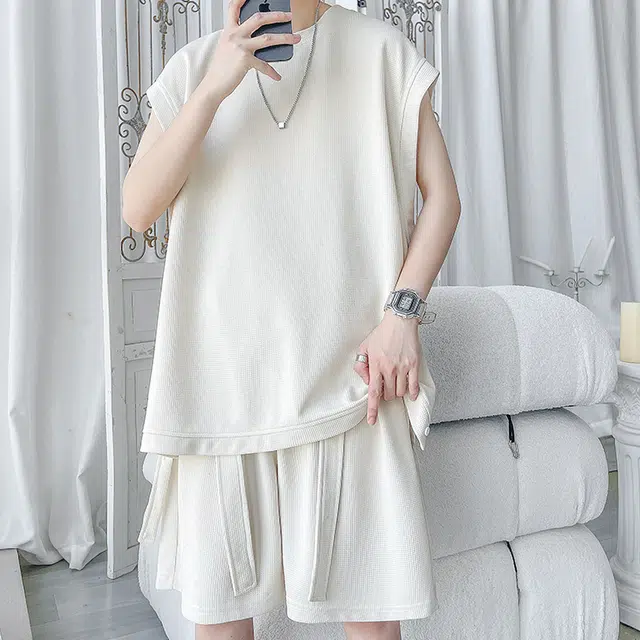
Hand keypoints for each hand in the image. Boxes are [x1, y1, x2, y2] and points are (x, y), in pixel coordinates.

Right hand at [202, 0, 301, 100]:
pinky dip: (272, 72)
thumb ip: (239, 39)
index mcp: (229, 30)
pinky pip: (264, 65)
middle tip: (289, 16)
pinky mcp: (245, 60)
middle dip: (277, 15)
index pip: (234, 8)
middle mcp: (235, 35)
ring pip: (268, 38)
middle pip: (259, 18)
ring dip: (285, 38)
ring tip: (296, 38)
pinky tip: (277, 76)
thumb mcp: (227, 47)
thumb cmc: (221, 68)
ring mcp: (240, 46)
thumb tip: (260, 39)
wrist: (214, 84)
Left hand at [353, 310, 422, 425]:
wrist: (400, 321)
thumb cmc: (382, 334)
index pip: (373, 392)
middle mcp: (390, 369)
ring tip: (395, 383)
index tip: (371, 421)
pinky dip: (412, 392)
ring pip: (400, 392)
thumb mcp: (364, 347)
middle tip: (385, 385)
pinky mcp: (414, 365)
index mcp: (376, 365)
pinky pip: (414, 386)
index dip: (372, 409)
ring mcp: (403, 367)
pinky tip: (410, 394)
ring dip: (397, 392)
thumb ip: (361, 365)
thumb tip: (366, 381)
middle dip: (386, 395)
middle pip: (388, 394)